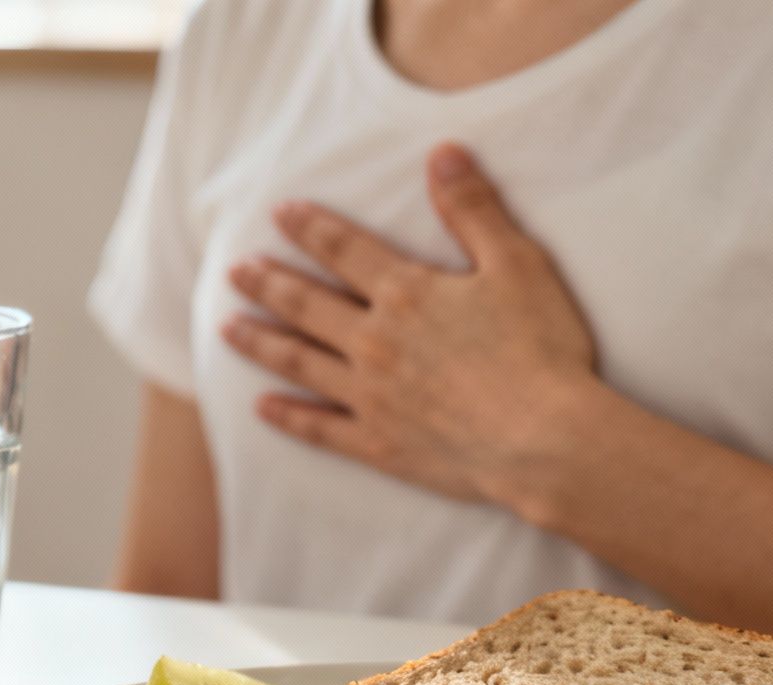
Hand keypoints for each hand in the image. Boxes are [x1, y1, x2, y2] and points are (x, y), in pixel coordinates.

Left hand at [222, 142, 605, 509]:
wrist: (545, 441)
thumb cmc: (541, 349)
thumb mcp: (517, 264)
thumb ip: (473, 209)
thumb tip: (443, 152)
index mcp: (405, 293)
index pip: (344, 249)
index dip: (310, 228)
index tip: (279, 215)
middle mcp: (374, 341)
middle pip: (306, 304)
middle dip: (267, 284)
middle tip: (233, 271)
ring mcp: (369, 395)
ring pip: (299, 361)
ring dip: (260, 341)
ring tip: (227, 328)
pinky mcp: (376, 443)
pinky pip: (318, 427)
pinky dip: (287, 416)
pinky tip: (261, 408)